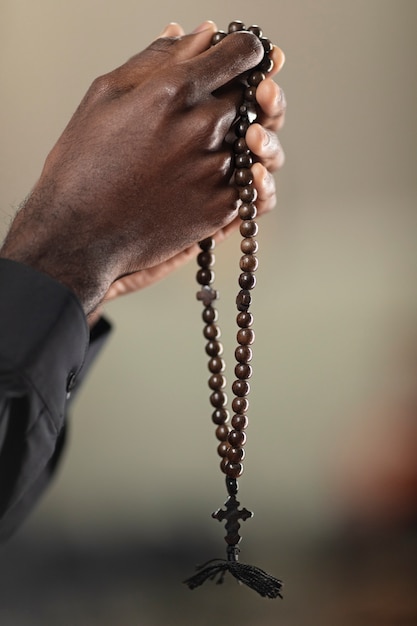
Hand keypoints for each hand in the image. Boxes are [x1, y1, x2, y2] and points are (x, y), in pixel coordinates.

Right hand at [1, 21, 284, 317]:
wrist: (79, 235)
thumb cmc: (83, 166)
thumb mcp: (106, 95)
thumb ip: (158, 59)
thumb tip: (199, 34)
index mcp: (175, 90)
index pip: (242, 52)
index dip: (243, 50)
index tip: (236, 58)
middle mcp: (204, 126)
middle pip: (252, 95)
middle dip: (242, 93)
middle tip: (215, 105)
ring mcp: (217, 170)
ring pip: (255, 140)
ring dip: (241, 137)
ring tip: (205, 147)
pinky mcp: (222, 208)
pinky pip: (254, 183)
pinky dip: (244, 176)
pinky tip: (215, 176)